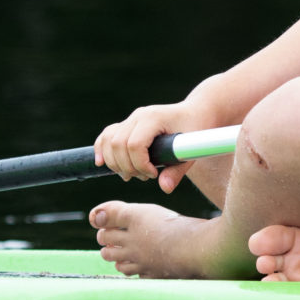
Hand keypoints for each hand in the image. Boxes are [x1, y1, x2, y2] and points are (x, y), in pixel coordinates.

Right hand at [92, 100, 208, 193]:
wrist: (197, 111)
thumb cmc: (197, 129)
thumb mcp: (192, 151)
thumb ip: (177, 171)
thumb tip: (164, 188)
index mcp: (154, 118)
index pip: (134, 144)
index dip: (140, 164)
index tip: (154, 174)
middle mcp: (139, 115)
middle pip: (118, 144)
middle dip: (127, 167)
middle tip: (145, 177)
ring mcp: (132, 119)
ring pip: (109, 140)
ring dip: (115, 163)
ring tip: (132, 174)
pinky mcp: (128, 124)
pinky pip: (107, 135)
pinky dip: (101, 149)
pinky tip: (102, 164)